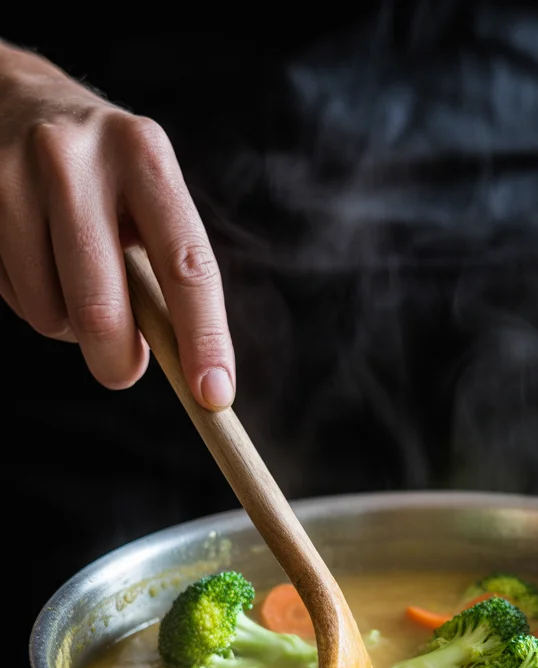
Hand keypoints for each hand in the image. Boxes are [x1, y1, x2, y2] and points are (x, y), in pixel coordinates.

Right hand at [0, 43, 233, 407]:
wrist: (11, 98)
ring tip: (74, 284)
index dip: (204, 339)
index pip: (187, 266)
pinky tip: (36, 262)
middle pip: (103, 308)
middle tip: (123, 371)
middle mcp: (76, 158)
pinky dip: (34, 303)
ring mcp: (12, 176)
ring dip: (70, 328)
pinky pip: (14, 297)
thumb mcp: (146, 201)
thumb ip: (166, 276)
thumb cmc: (103, 176)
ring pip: (51, 313)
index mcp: (144, 157)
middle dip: (118, 361)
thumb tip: (190, 372)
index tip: (213, 395)